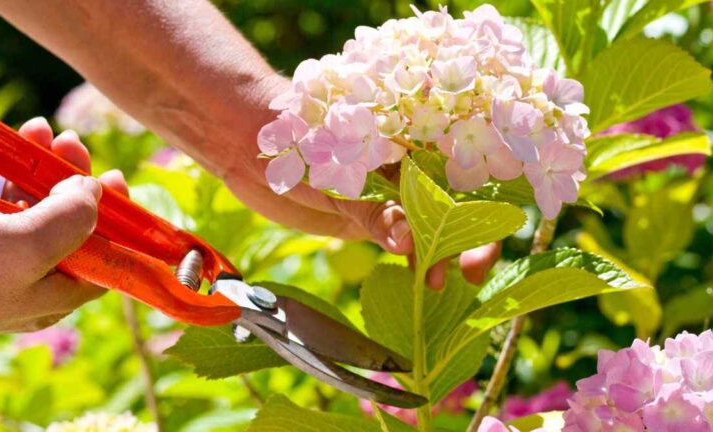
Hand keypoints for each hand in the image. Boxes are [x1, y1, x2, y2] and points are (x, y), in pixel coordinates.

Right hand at [0, 118, 127, 339]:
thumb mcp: (26, 249)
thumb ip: (71, 220)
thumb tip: (94, 191)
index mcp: (52, 293)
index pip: (103, 257)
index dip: (117, 220)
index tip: (117, 180)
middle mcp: (26, 276)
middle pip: (64, 221)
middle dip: (70, 178)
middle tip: (72, 142)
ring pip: (24, 201)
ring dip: (33, 162)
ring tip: (38, 128)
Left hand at [219, 76, 499, 288]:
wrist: (248, 144)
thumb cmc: (296, 140)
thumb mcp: (337, 175)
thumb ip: (373, 209)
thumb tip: (409, 243)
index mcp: (410, 140)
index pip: (459, 171)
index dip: (478, 204)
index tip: (479, 238)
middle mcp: (408, 166)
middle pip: (453, 202)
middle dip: (466, 236)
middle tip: (470, 272)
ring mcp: (390, 193)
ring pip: (430, 225)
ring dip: (440, 253)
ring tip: (437, 282)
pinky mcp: (369, 216)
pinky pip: (402, 238)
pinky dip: (414, 258)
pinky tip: (420, 278)